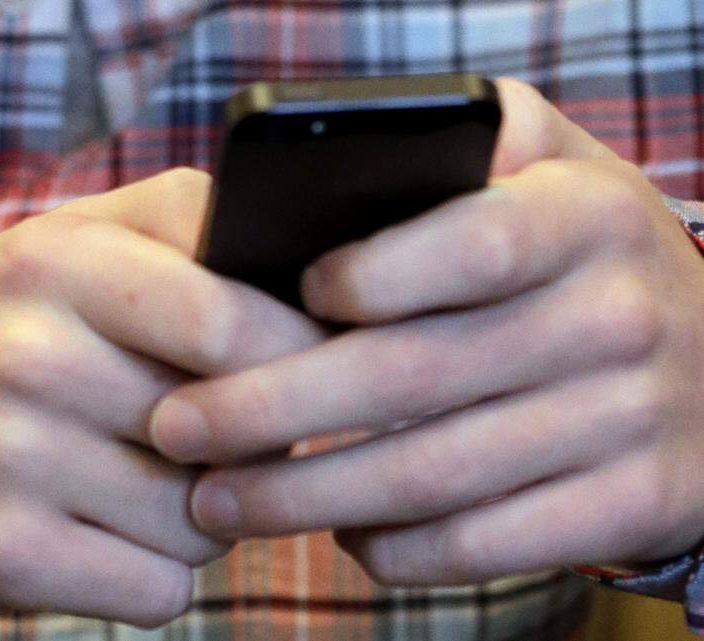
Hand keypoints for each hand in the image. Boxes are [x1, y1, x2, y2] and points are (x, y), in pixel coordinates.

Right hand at [0, 168, 324, 625]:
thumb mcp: (56, 244)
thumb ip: (176, 227)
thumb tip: (305, 279)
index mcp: (58, 260)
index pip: (238, 317)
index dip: (293, 358)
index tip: (293, 375)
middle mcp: (32, 353)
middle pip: (235, 429)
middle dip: (244, 445)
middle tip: (203, 437)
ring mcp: (11, 457)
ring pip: (204, 521)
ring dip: (192, 518)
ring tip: (127, 487)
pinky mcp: (0, 553)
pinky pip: (157, 590)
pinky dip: (146, 575)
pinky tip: (95, 538)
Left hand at [149, 79, 703, 584]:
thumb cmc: (586, 260)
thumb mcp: (554, 171)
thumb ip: (465, 142)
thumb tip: (324, 161)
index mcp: (584, 217)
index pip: (468, 244)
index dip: (366, 276)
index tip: (270, 304)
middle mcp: (615, 316)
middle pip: (411, 376)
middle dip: (269, 412)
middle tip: (176, 428)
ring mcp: (630, 420)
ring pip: (432, 475)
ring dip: (304, 497)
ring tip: (217, 501)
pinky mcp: (631, 505)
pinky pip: (483, 542)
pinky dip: (394, 549)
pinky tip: (337, 535)